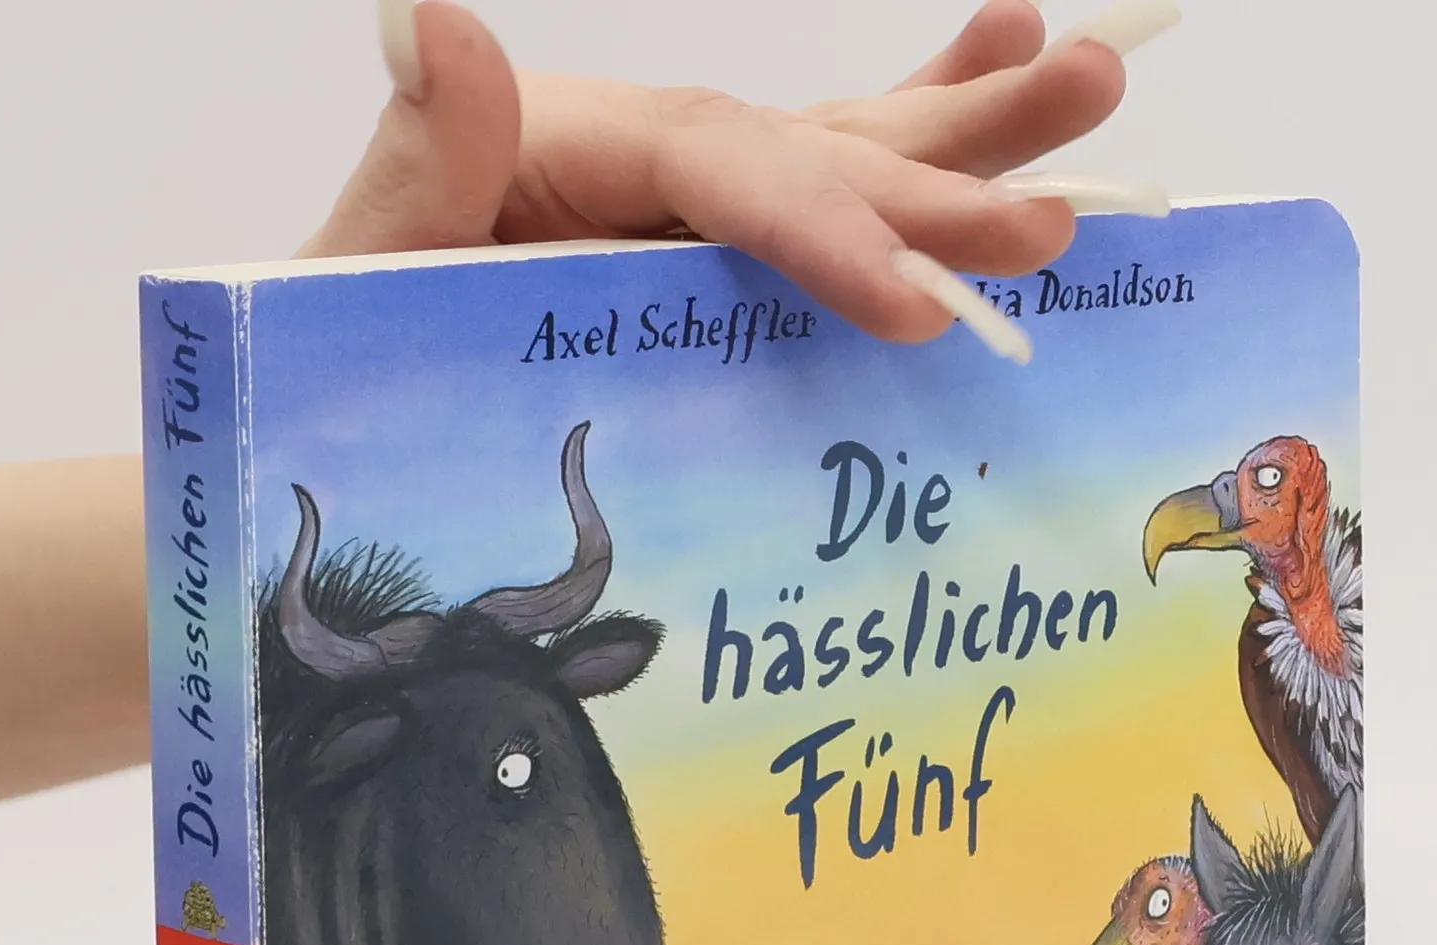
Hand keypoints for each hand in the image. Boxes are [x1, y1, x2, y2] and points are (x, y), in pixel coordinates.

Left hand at [300, 2, 1158, 344]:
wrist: (351, 415)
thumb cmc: (356, 355)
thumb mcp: (366, 268)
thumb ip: (420, 163)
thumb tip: (440, 23)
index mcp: (572, 151)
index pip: (720, 171)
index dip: (823, 229)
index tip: (913, 306)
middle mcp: (646, 158)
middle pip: (809, 146)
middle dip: (938, 180)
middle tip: (1052, 216)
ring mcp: (687, 201)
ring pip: (842, 145)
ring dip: (968, 121)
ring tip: (1085, 80)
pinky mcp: (712, 248)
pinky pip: (824, 191)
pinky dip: (908, 146)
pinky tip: (996, 58)